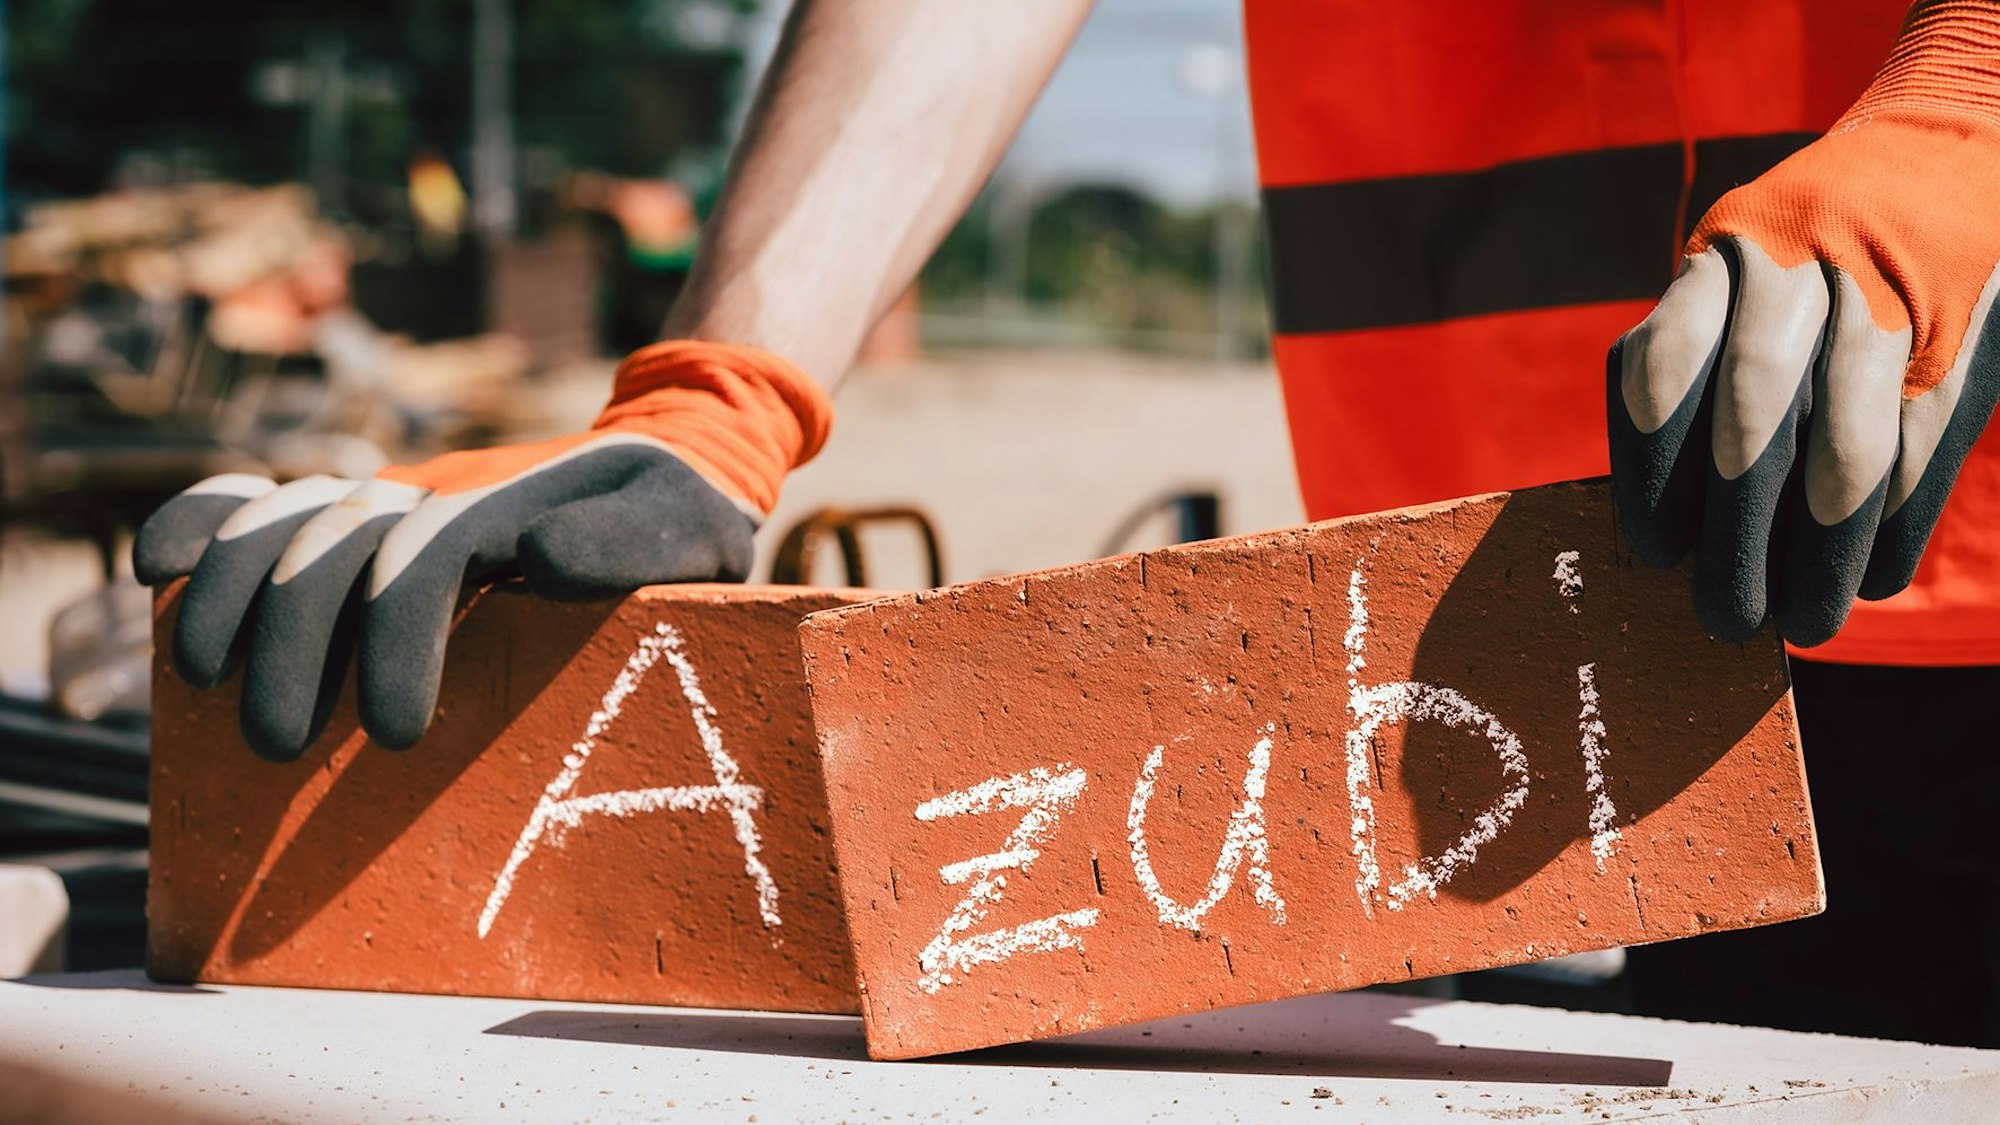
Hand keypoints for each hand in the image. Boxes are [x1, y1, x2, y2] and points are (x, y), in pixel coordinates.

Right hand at [135, 342, 830, 758]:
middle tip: (282, 747)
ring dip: (226, 596)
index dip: (399, 642)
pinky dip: (204, 523)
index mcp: (506, 504)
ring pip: (282, 526)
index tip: (402, 735)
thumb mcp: (688, 529)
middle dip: (292, 645)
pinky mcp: (363, 518)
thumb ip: (630, 542)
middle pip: (333, 548)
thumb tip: (538, 556)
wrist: (662, 469)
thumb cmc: (678, 520)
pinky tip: (150, 568)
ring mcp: (389, 499)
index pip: (425, 558)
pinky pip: (266, 503)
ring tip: (199, 682)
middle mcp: (433, 493)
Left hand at [1609, 4, 1999, 643]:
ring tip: (1803, 623)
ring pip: (1852, 442)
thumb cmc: (1802, 263)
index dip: (1654, 464)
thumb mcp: (1734, 285)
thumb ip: (1696, 375)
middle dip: (1737, 528)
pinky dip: (1896, 525)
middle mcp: (1801, 270)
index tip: (1651, 550)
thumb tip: (1667, 528)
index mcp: (1724, 258)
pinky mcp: (1966, 338)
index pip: (1667, 362)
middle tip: (1722, 616)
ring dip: (1823, 548)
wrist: (1947, 152)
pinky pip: (1924, 447)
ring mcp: (1892, 301)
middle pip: (1758, 410)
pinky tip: (1869, 580)